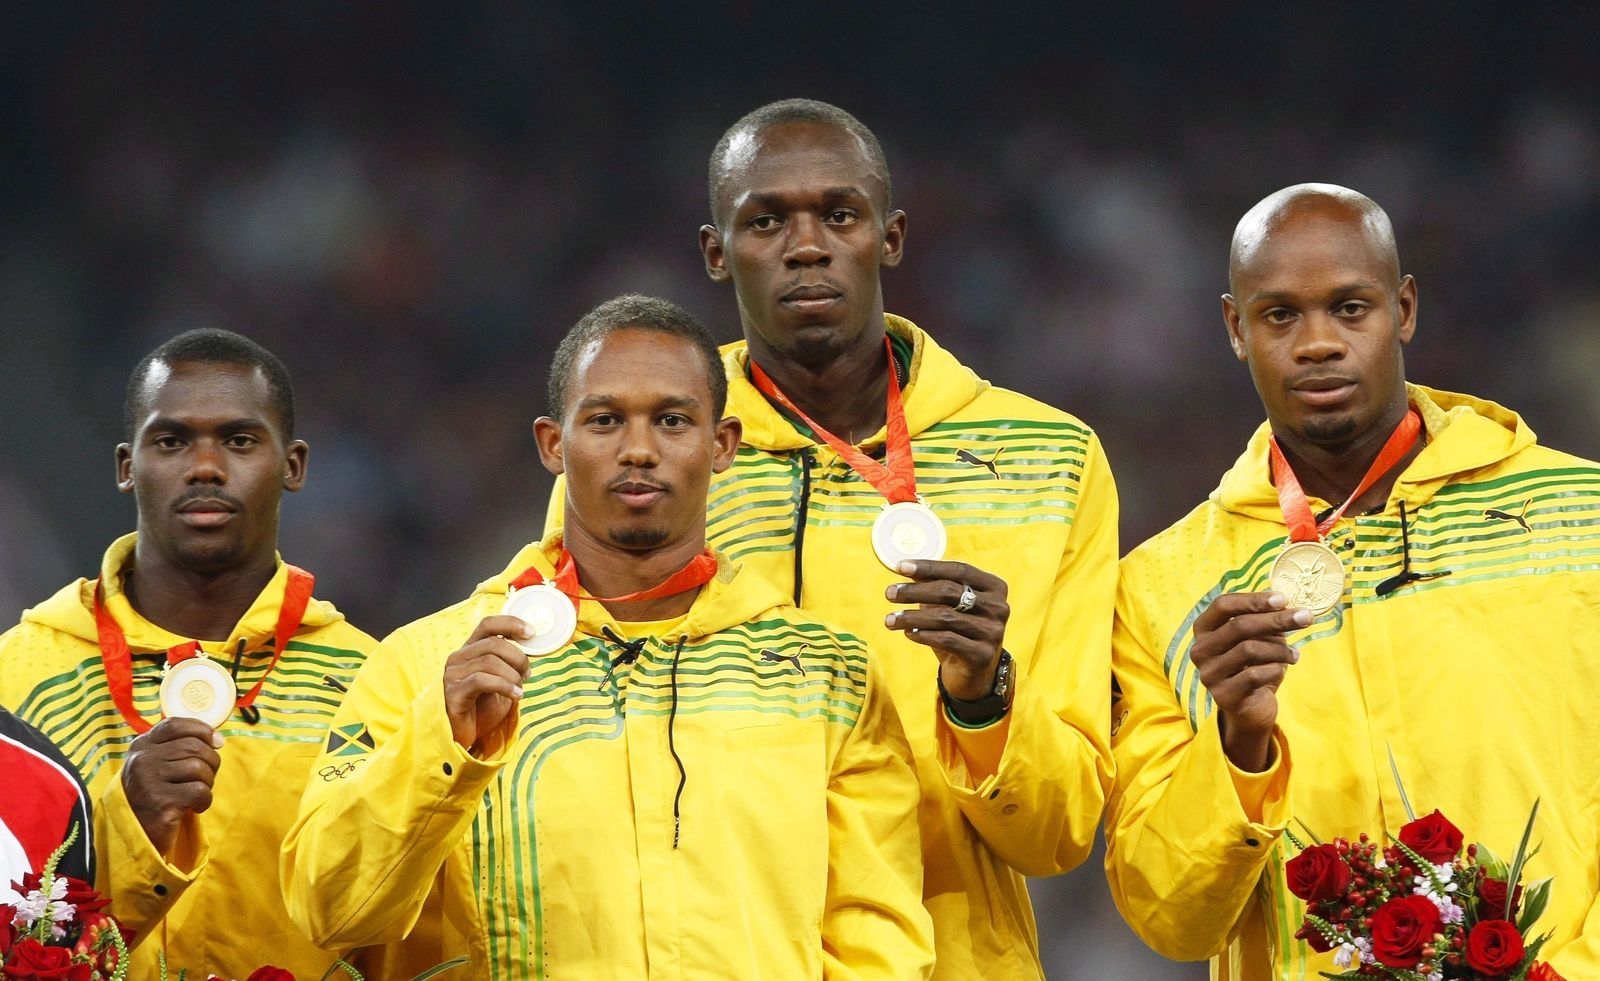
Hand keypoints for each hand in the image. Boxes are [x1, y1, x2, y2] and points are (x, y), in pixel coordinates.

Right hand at [122, 718, 222, 856]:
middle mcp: (141, 760)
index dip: (201, 729)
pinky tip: (195, 807)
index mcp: (141, 746)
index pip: (174, 724)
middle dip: (211, 761)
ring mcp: (148, 781)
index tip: (216, 741)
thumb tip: (217, 739)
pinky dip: (205, 800)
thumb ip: (179, 747)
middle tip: (206, 778)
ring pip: (198, 767)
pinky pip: (200, 791)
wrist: (138, 833)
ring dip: (207, 782)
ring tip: (196, 794)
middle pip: (194, 746)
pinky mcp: (160, 803)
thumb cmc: (156, 794)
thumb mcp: (158, 765)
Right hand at [443, 615, 531, 757]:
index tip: (532, 633)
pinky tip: (515, 696)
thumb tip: (533, 649)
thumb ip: (510, 664)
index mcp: (470, 650)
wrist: (463, 737)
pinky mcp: (453, 692)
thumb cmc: (482, 708)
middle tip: (528, 674)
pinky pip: (482, 680)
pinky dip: (504, 686)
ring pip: (489, 661)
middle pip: (494, 643)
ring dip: (512, 674)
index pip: (488, 624)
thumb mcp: (500, 681)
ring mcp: (453, 675)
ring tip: (520, 689)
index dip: (511, 623)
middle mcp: (458, 658)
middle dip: (518, 657)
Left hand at [884, 559, 1008, 699]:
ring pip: (945, 617)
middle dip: (914, 591)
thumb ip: (933, 585)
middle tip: (889, 593)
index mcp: (994, 587)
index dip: (929, 567)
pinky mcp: (982, 654)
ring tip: (890, 619)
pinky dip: (923, 635)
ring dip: (912, 617)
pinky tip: (908, 633)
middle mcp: (998, 607)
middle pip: (950, 591)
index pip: (959, 570)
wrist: (974, 671)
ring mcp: (993, 632)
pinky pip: (947, 640)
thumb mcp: (948, 605)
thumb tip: (904, 568)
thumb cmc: (959, 629)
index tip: (900, 567)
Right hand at [1188, 591, 1309, 771]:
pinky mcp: (1223, 695)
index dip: (1253, 599)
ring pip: (1249, 650)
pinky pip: (1255, 675)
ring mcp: (1209, 673)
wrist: (1251, 709)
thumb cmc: (1254, 665)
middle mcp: (1200, 650)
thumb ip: (1264, 620)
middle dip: (1277, 620)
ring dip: (1280, 649)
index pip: (1223, 605)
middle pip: (1240, 626)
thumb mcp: (1258, 638)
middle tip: (1306, 617)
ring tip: (1295, 654)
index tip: (1282, 599)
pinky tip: (1282, 671)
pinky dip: (1275, 670)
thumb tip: (1285, 603)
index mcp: (1204, 629)